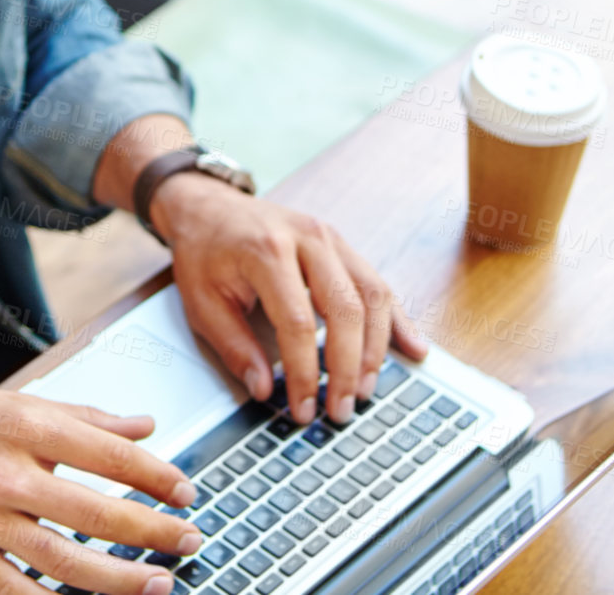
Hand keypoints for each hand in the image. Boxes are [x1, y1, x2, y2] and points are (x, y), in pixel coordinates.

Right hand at [0, 384, 203, 594]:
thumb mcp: (19, 401)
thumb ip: (86, 417)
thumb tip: (142, 427)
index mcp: (24, 426)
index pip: (107, 455)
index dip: (155, 476)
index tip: (185, 490)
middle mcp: (6, 473)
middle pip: (93, 512)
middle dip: (150, 532)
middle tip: (188, 539)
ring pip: (61, 560)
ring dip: (117, 578)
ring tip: (157, 583)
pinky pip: (13, 590)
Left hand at [153, 174, 428, 425]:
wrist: (209, 206)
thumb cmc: (204, 252)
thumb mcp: (202, 301)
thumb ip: (234, 347)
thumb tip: (263, 391)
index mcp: (267, 251)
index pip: (298, 323)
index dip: (305, 372)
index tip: (304, 408)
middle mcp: (307, 239)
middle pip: (346, 309)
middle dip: (348, 367)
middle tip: (341, 408)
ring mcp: (330, 238)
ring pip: (372, 296)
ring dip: (375, 349)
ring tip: (364, 390)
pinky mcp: (342, 244)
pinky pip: (378, 283)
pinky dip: (396, 319)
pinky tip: (412, 348)